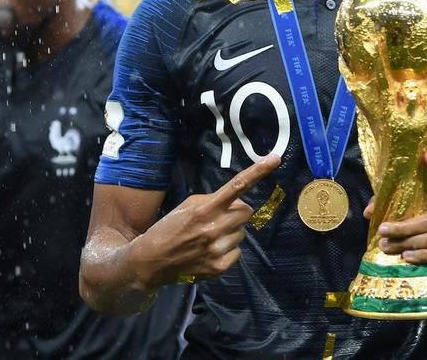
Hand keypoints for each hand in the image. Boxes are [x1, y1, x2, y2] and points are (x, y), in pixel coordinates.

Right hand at [131, 154, 279, 288]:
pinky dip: (228, 250)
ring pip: (242, 233)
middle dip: (237, 212)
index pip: (237, 186)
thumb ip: (212, 200)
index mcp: (205, 209)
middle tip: (220, 217)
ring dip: (231, 232)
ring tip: (210, 237)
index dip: (258, 171)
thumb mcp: (187, 206)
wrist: (151, 261)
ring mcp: (217, 249)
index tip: (275, 158)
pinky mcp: (219, 267)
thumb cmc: (170, 228)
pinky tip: (210, 251)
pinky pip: (238, 252)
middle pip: (246, 212)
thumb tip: (238, 200)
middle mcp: (214, 228)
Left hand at [376, 152, 426, 280]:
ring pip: (426, 239)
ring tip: (386, 247)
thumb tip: (368, 212)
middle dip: (402, 227)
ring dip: (404, 243)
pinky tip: (406, 257)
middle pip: (426, 220)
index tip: (426, 156)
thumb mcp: (424, 220)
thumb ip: (398, 212)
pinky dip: (420, 256)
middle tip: (382, 229)